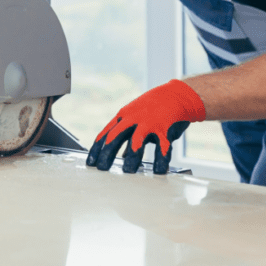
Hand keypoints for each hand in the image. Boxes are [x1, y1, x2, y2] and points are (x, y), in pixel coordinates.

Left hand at [86, 79, 206, 174]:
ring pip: (136, 142)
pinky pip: (161, 148)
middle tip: (101, 168)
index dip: (96, 149)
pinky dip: (160, 161)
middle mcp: (133, 119)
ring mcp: (148, 123)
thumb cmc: (153, 107)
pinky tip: (159, 171)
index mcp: (123, 116)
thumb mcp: (136, 117)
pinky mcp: (164, 129)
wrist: (175, 94)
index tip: (90, 162)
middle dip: (106, 154)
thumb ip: (128, 135)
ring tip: (128, 171)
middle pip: (115, 137)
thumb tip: (123, 154)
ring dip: (131, 158)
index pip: (105, 134)